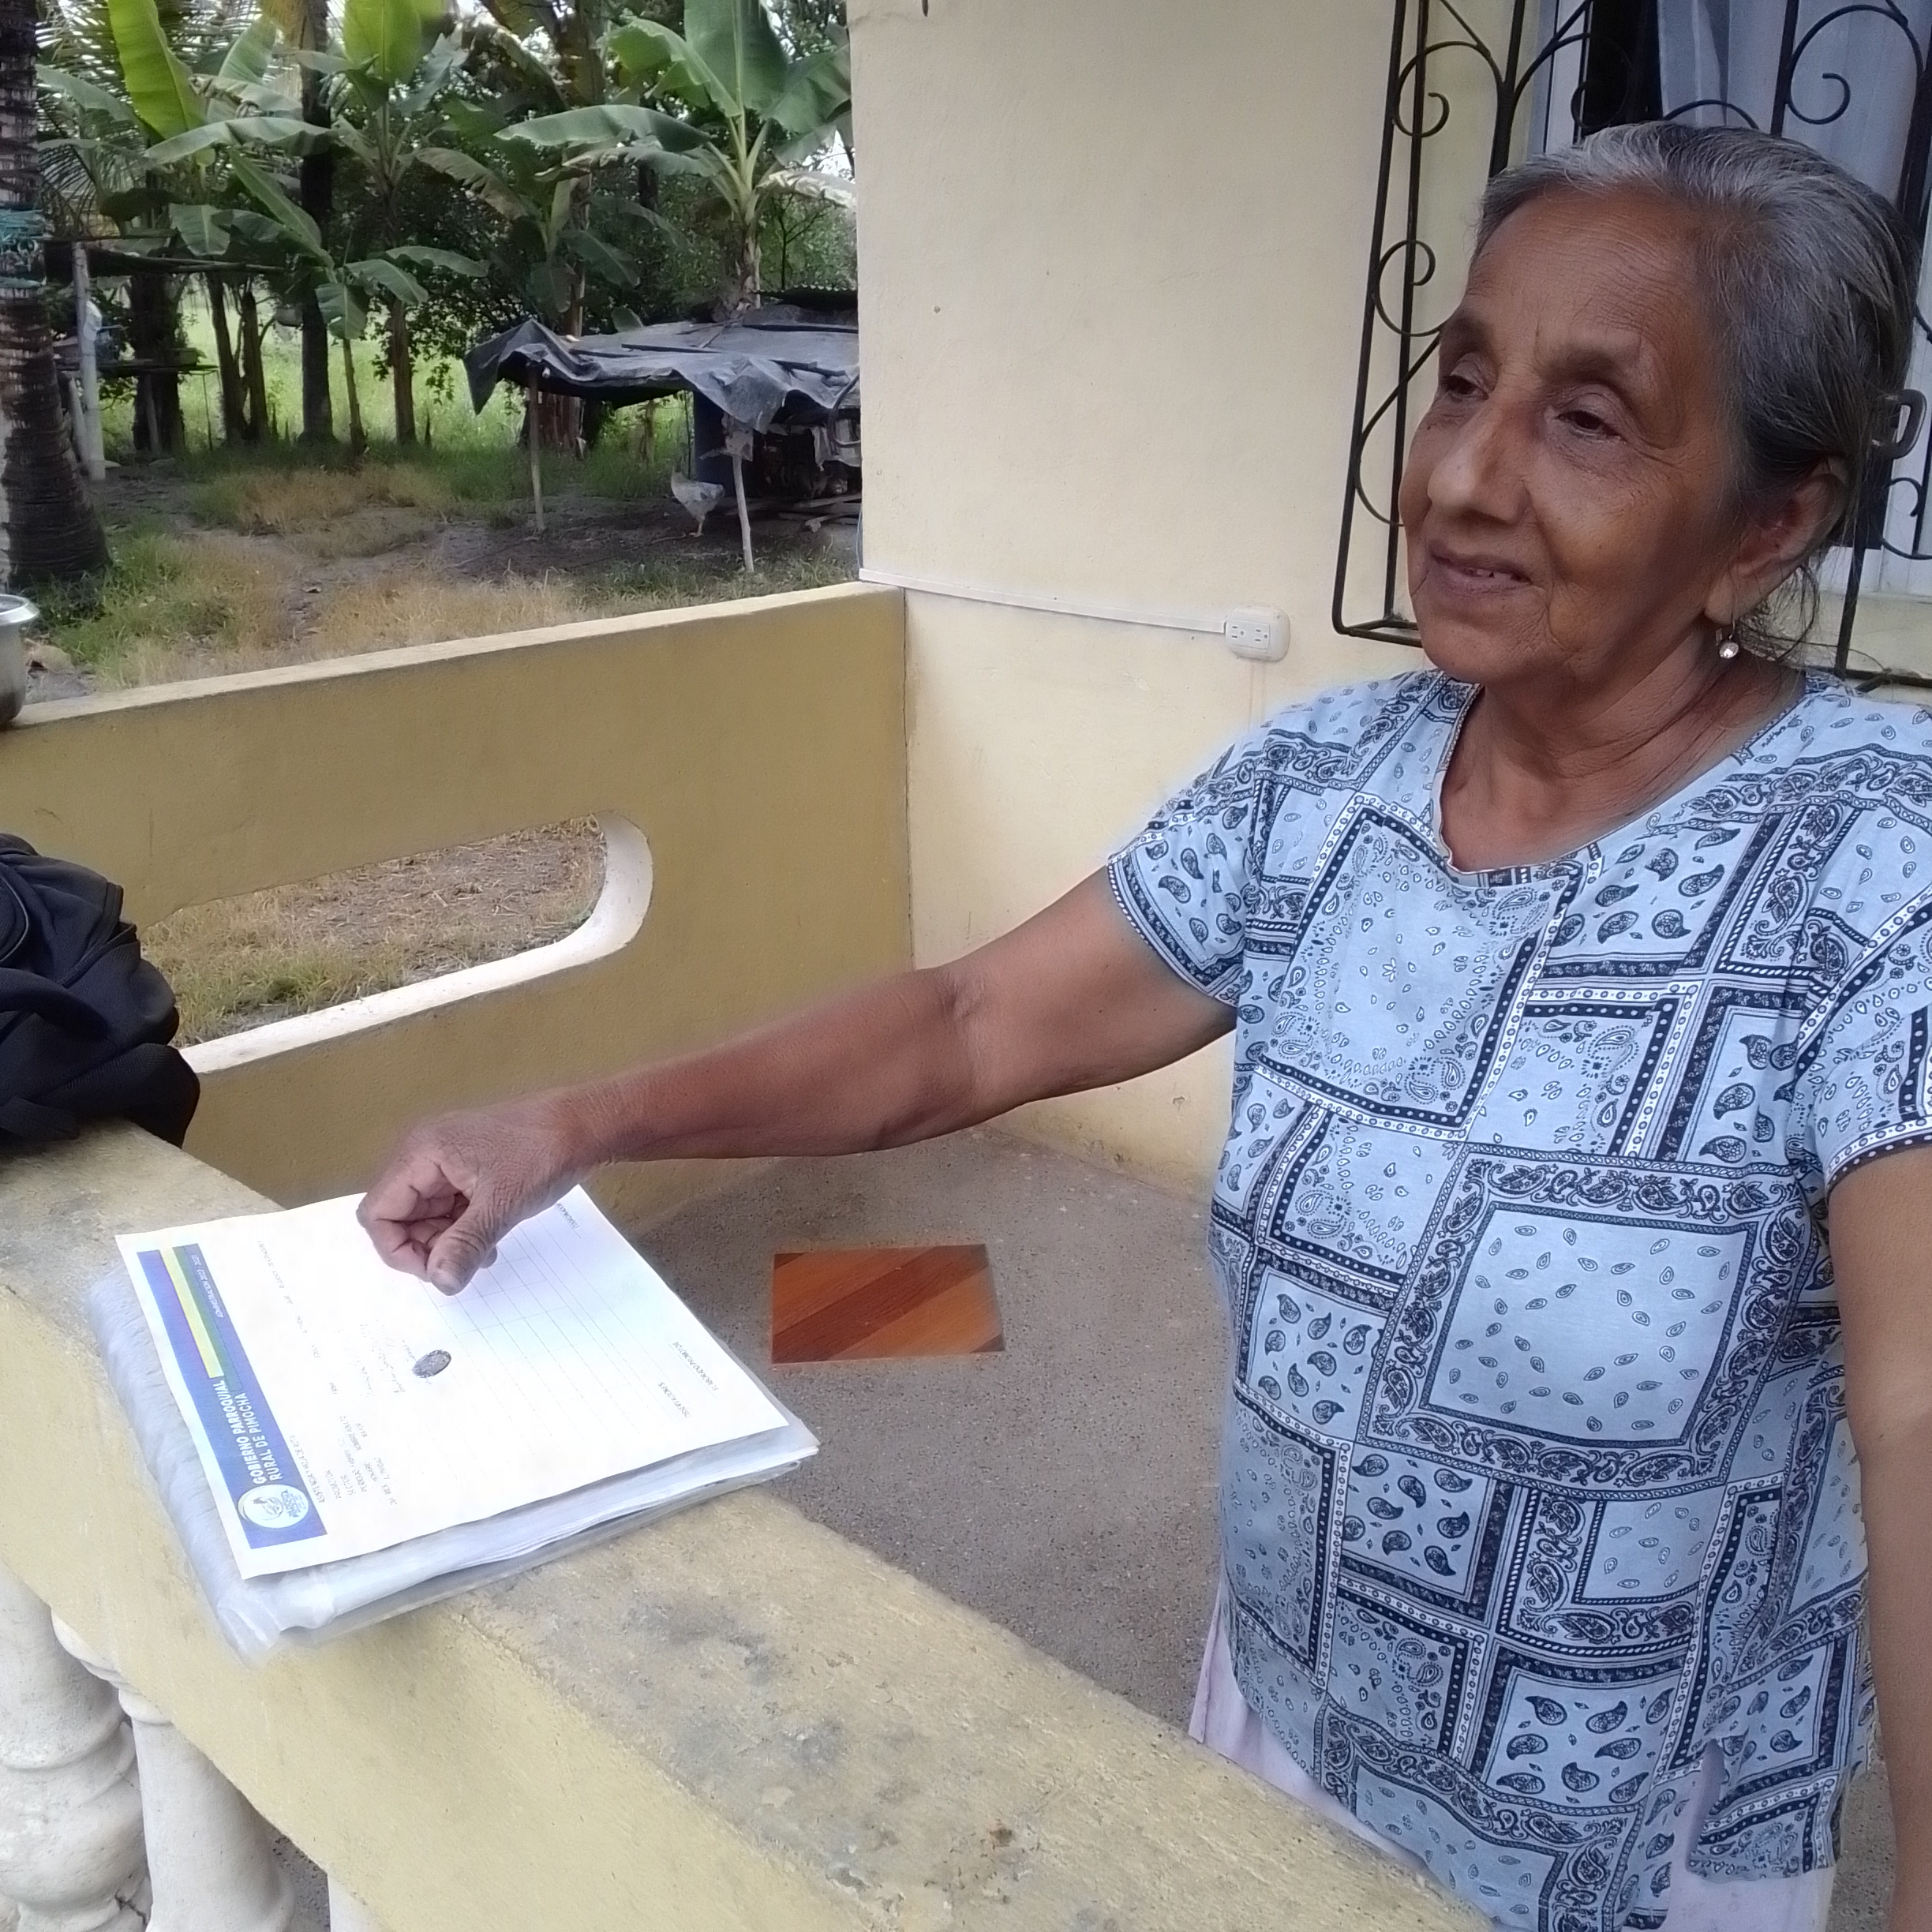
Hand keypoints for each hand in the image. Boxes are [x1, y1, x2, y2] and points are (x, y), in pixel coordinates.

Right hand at [357, 1093, 588, 1292]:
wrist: (584, 1125)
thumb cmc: (542, 1152)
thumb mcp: (501, 1205)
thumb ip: (465, 1244)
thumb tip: (441, 1282)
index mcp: (421, 1153)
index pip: (378, 1212)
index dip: (397, 1248)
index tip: (434, 1268)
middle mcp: (425, 1154)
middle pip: (399, 1216)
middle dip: (427, 1246)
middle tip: (464, 1261)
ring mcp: (446, 1161)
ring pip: (425, 1217)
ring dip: (447, 1242)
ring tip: (484, 1250)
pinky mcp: (466, 1169)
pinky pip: (448, 1208)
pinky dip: (462, 1229)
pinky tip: (489, 1239)